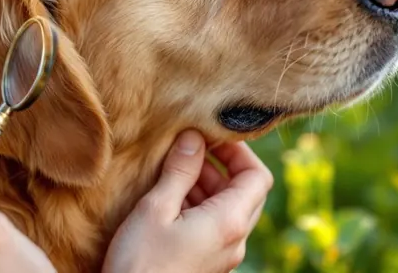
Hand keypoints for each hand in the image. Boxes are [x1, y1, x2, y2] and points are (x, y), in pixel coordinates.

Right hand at [103, 130, 272, 272]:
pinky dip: (199, 205)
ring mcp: (223, 254)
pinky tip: (169, 200)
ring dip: (207, 185)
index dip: (239, 151)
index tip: (211, 136)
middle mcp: (235, 240)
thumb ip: (180, 171)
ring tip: (173, 172)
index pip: (257, 176)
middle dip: (220, 166)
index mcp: (229, 222)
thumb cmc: (140, 263)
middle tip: (189, 150)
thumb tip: (194, 137)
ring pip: (229, 209)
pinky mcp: (208, 263)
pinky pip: (215, 226)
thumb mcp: (156, 208)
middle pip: (246, 191)